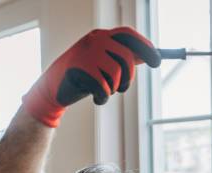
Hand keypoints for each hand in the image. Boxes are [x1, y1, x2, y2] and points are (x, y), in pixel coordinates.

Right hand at [22, 27, 160, 126]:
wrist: (54, 88)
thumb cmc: (84, 76)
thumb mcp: (104, 63)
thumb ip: (125, 57)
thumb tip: (153, 56)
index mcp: (101, 36)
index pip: (128, 35)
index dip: (145, 47)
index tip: (157, 61)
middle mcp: (94, 41)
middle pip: (126, 57)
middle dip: (129, 77)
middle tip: (124, 88)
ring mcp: (86, 54)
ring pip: (116, 75)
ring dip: (114, 89)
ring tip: (105, 92)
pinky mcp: (79, 70)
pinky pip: (103, 87)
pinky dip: (103, 98)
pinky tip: (97, 99)